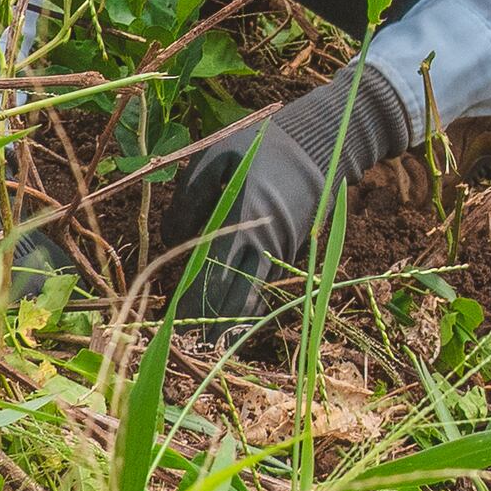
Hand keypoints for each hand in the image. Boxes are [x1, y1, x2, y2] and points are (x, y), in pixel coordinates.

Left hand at [171, 63, 419, 324]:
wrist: (319, 144)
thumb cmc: (259, 146)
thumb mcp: (214, 158)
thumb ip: (188, 199)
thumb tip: (172, 240)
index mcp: (240, 218)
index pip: (212, 271)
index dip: (194, 300)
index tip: (174, 321)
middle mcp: (263, 241)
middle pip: (234, 295)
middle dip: (211, 323)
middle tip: (189, 345)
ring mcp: (281, 249)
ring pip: (255, 296)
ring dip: (232, 321)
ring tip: (209, 343)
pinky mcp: (292, 250)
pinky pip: (267, 284)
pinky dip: (251, 304)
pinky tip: (235, 320)